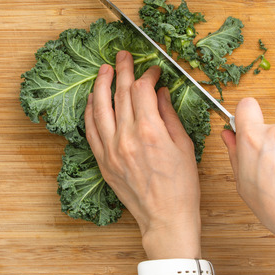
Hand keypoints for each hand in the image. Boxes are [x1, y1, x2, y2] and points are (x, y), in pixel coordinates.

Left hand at [84, 51, 201, 258]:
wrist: (166, 218)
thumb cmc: (181, 187)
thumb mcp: (184, 146)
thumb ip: (169, 115)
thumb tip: (160, 93)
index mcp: (150, 131)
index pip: (143, 90)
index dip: (148, 74)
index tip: (153, 70)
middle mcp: (126, 137)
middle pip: (121, 93)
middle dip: (124, 70)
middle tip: (124, 56)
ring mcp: (111, 150)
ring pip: (100, 108)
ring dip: (101, 84)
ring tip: (104, 69)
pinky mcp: (103, 162)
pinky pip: (91, 130)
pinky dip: (90, 111)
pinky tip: (92, 100)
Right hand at [221, 97, 274, 254]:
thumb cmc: (274, 207)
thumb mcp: (242, 183)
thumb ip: (235, 154)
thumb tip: (229, 136)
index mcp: (253, 139)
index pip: (246, 106)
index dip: (245, 117)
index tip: (246, 130)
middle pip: (268, 129)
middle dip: (267, 145)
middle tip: (269, 171)